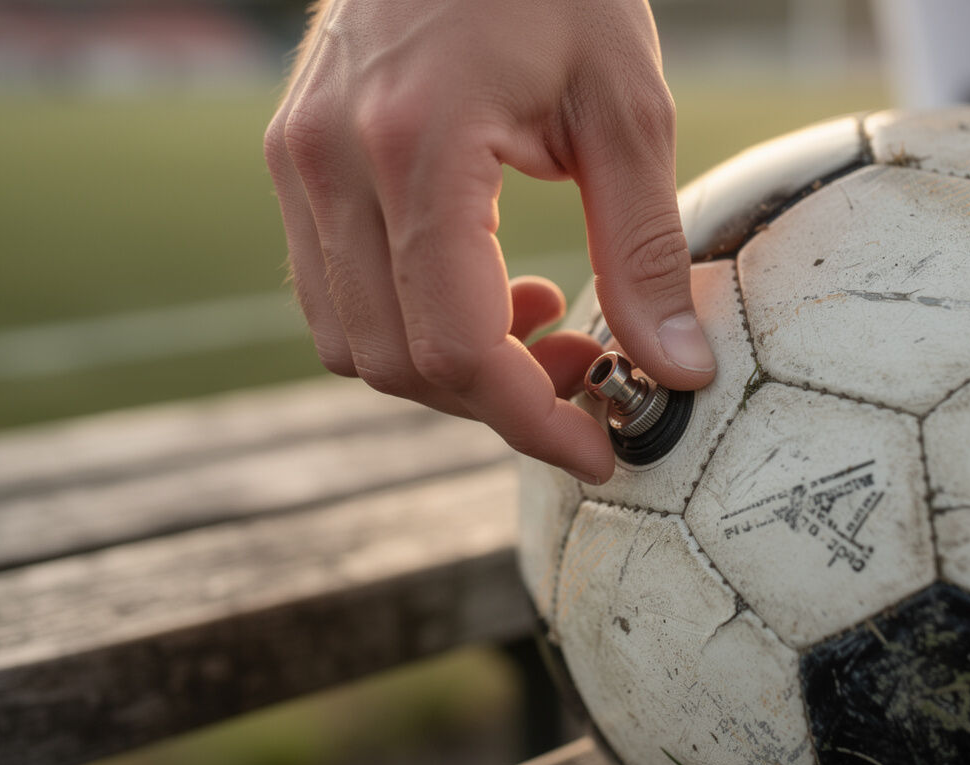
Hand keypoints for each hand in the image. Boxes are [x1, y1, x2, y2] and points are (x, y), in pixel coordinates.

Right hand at [264, 0, 715, 482]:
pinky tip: (485, 287)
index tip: (597, 451)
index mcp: (417, 146)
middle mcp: (332, 164)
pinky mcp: (292, 160)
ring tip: (542, 321)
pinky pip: (332, 292)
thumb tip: (676, 372)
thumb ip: (646, 250)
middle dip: (501, 401)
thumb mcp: (626, 108)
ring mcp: (297, 162)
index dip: (531, 422)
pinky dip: (408, 323)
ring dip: (450, 369)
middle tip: (589, 375)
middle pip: (398, 362)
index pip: (456, 344)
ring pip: (353, 342)